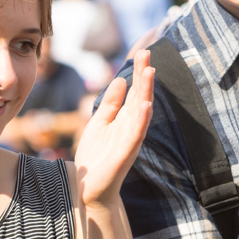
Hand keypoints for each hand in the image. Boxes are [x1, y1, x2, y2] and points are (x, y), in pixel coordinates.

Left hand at [74, 51, 154, 205]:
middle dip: (144, 75)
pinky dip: (141, 120)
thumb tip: (120, 79)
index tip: (142, 51)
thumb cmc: (96, 156)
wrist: (89, 187)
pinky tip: (145, 105)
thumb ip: (110, 103)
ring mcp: (130, 140)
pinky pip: (135, 134)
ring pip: (141, 112)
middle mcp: (131, 127)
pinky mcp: (125, 154)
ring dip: (146, 92)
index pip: (134, 91)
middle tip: (147, 52)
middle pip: (140, 96)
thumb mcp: (99, 123)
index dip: (138, 72)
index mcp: (124, 119)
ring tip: (149, 71)